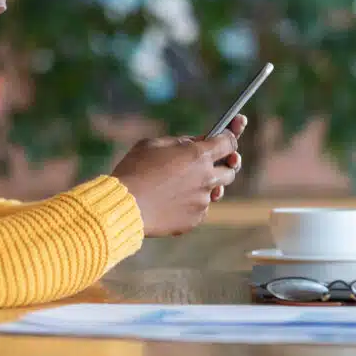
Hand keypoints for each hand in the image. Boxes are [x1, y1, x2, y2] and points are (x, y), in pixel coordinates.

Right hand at [112, 114, 245, 236]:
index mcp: (199, 155)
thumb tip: (193, 144)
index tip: (227, 136)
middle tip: (210, 163)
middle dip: (224, 165)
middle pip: (231, 170)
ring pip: (214, 192)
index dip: (229, 137)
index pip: (229, 142)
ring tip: (182, 185)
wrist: (124, 205)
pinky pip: (199, 209)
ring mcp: (202, 201)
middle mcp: (206, 178)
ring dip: (204, 186)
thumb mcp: (154, 144)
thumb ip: (180, 142)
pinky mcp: (194, 219)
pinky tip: (170, 201)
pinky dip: (190, 204)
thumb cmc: (135, 170)